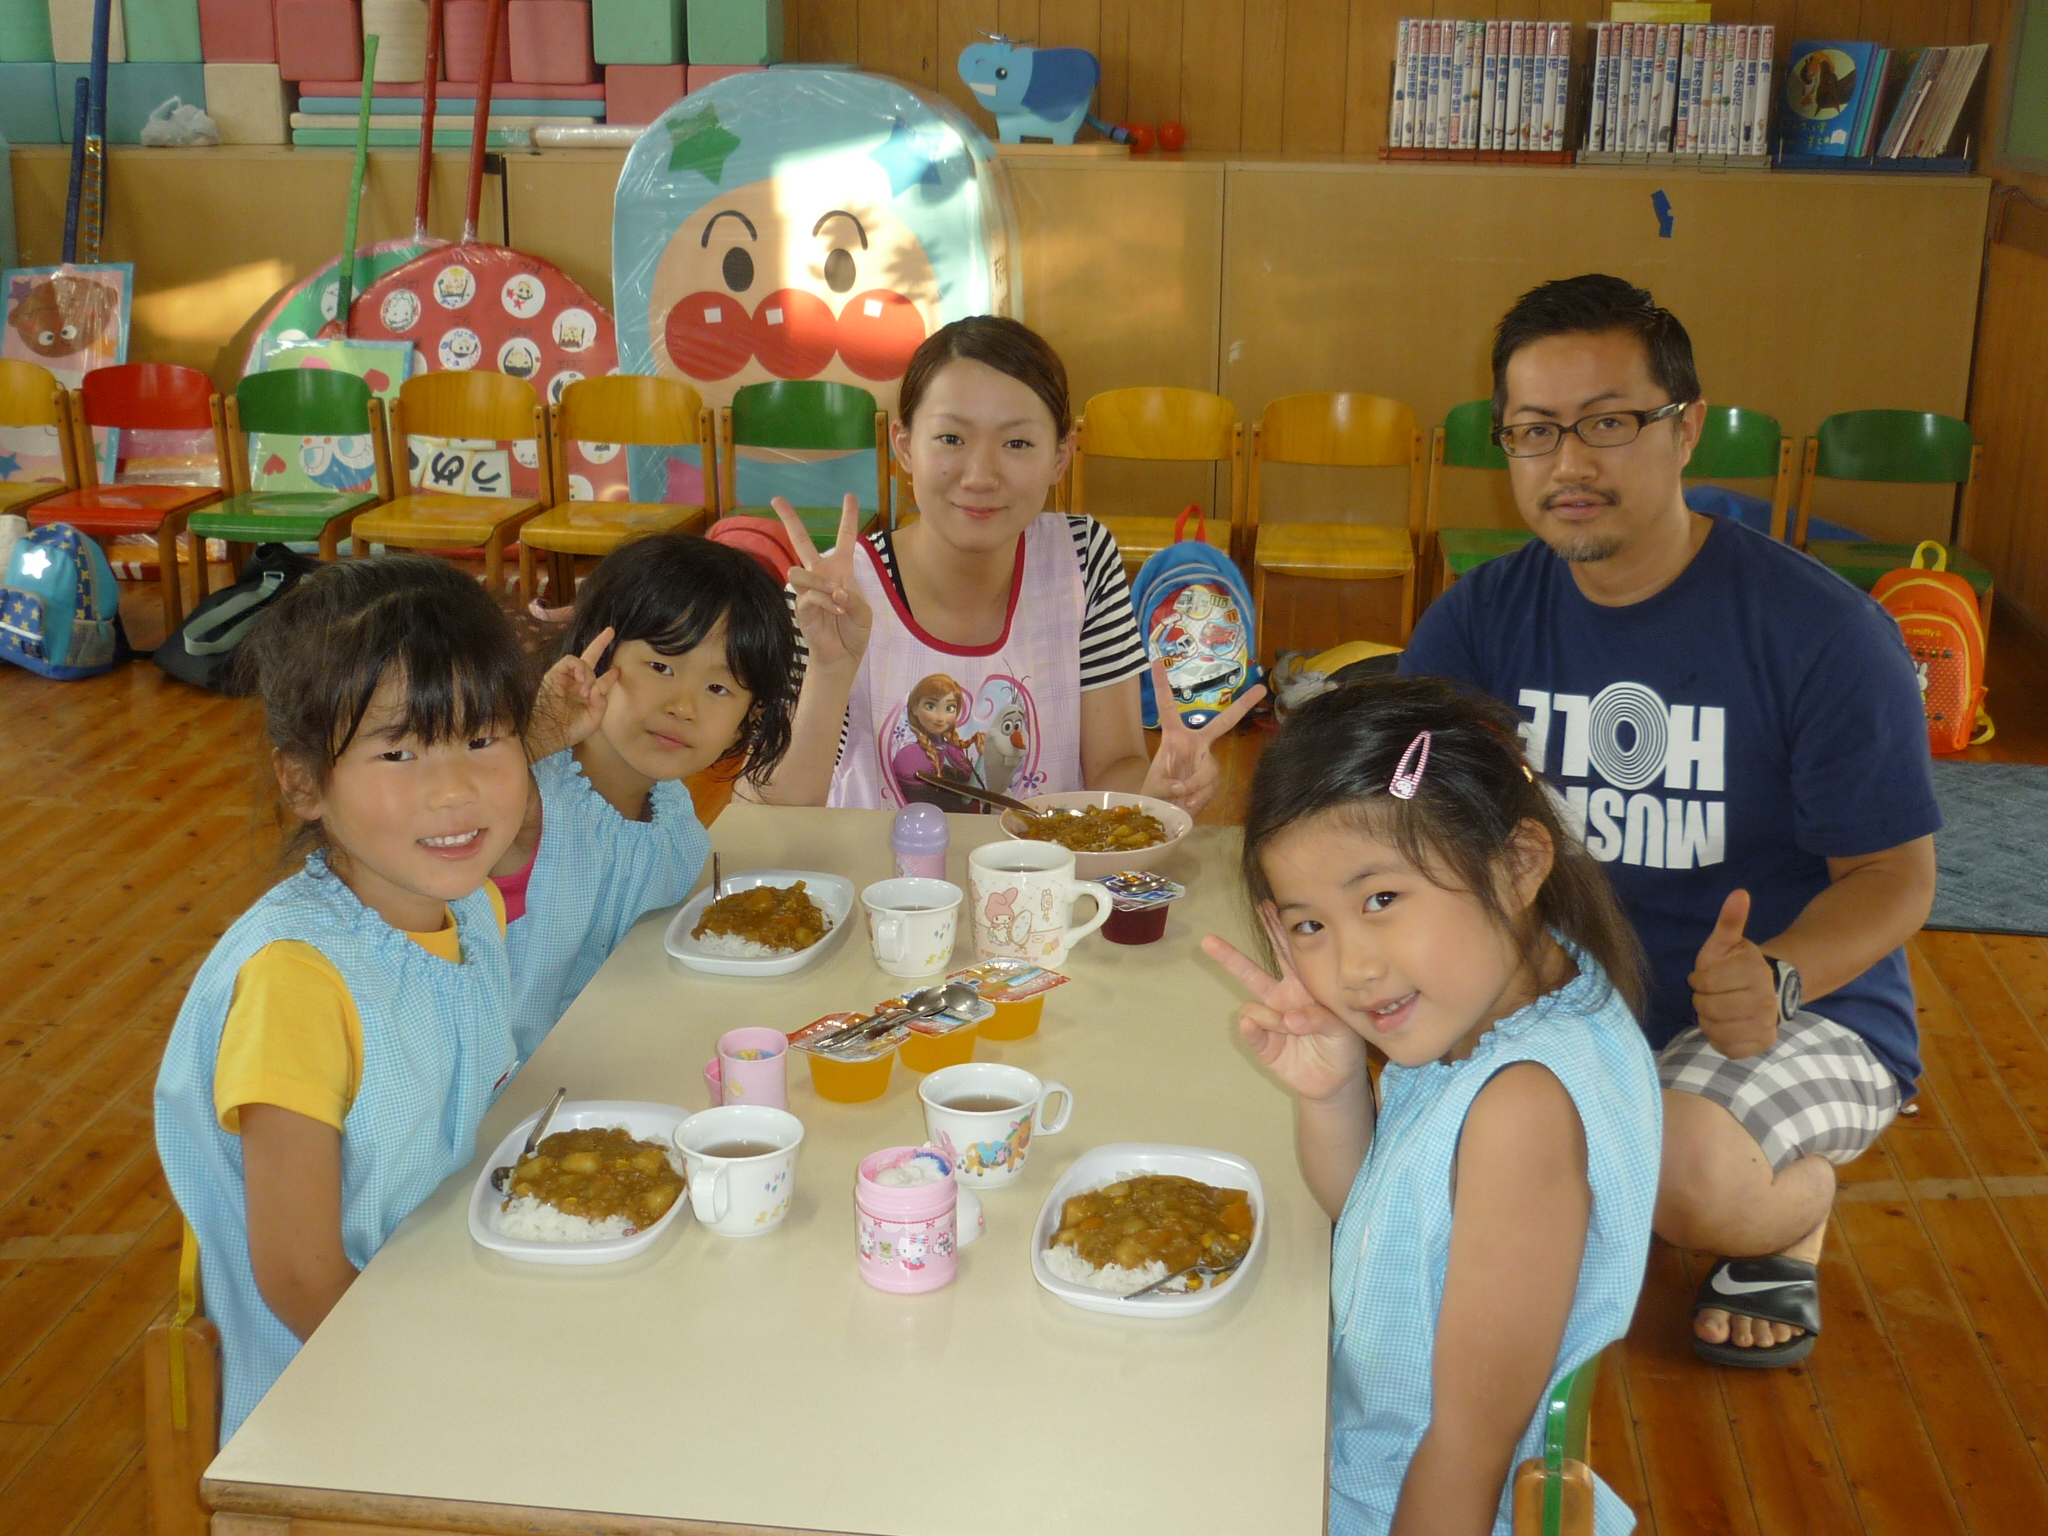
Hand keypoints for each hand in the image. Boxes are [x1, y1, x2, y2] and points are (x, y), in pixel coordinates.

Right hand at [531, 626, 617, 755]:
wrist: (547, 733)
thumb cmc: (570, 730)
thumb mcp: (593, 720)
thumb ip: (601, 703)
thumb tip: (598, 687)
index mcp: (587, 696)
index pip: (602, 681)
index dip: (610, 676)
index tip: (617, 671)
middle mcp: (577, 683)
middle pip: (590, 659)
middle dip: (600, 644)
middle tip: (611, 631)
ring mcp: (566, 677)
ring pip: (584, 662)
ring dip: (588, 675)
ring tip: (585, 693)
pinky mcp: (555, 673)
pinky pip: (571, 661)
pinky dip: (580, 668)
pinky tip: (581, 680)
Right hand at [772, 494, 871, 673]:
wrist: (843, 656)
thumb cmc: (854, 631)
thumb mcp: (864, 611)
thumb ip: (852, 597)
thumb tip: (834, 590)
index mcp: (841, 570)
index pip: (844, 537)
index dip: (848, 516)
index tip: (850, 495)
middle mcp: (821, 575)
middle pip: (801, 541)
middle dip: (789, 519)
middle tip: (776, 498)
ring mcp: (808, 590)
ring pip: (800, 571)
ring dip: (821, 583)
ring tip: (838, 599)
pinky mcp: (801, 607)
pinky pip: (809, 595)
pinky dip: (827, 602)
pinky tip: (837, 610)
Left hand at [1140, 660, 1266, 815]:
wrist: (1164, 813)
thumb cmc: (1154, 793)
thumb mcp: (1152, 787)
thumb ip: (1166, 785)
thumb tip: (1180, 788)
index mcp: (1174, 736)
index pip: (1167, 706)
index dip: (1162, 684)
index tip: (1155, 661)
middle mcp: (1195, 744)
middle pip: (1223, 723)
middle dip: (1242, 706)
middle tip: (1260, 689)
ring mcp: (1208, 761)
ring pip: (1208, 771)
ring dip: (1193, 787)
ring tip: (1179, 797)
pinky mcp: (1214, 779)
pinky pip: (1210, 788)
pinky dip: (1197, 799)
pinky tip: (1187, 804)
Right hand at [1202, 906, 1365, 1103]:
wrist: (1337, 1080)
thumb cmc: (1343, 1044)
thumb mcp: (1343, 1027)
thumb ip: (1319, 1017)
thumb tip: (1288, 1018)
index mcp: (1304, 987)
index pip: (1287, 955)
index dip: (1276, 930)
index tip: (1265, 905)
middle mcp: (1282, 999)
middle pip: (1251, 973)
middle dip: (1229, 957)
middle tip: (1208, 941)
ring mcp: (1270, 1021)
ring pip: (1252, 1005)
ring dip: (1272, 1016)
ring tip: (1292, 1028)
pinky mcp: (1263, 1044)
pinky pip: (1250, 1030)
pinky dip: (1253, 1030)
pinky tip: (1254, 1027)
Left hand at [1689, 890, 1780, 1059]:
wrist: (1766, 990)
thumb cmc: (1736, 965)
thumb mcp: (1728, 942)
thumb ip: (1730, 920)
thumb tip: (1739, 893)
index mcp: (1754, 972)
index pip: (1705, 983)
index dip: (1698, 980)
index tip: (1703, 978)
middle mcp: (1765, 1000)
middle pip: (1708, 1007)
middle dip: (1701, 1000)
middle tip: (1710, 994)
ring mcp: (1765, 1024)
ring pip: (1715, 1028)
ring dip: (1708, 1019)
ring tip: (1717, 1008)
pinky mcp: (1762, 1044)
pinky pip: (1727, 1048)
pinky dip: (1718, 1038)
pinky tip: (1725, 1025)